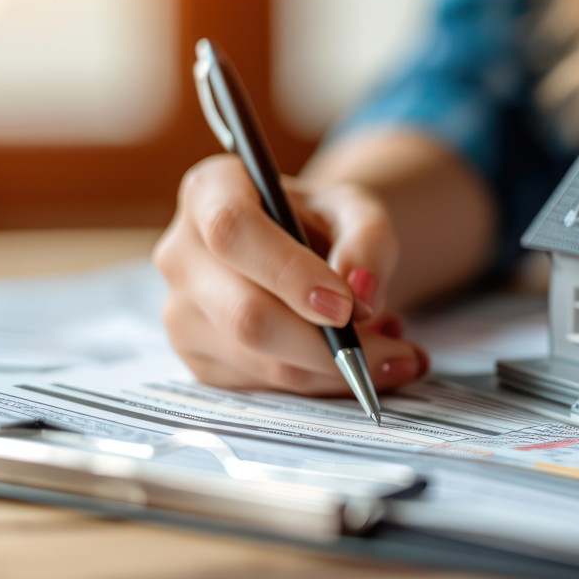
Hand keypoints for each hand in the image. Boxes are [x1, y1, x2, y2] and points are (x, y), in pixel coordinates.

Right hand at [153, 154, 427, 395]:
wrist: (303, 250)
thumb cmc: (323, 221)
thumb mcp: (357, 209)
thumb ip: (368, 240)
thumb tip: (361, 292)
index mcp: (210, 191)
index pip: (233, 230)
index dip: (290, 272)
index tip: (346, 305)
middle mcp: (181, 253)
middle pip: (246, 314)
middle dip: (329, 346)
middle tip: (397, 353)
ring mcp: (182, 312)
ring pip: (262, 362)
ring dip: (339, 371)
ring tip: (393, 354)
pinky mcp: (199, 359)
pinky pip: (265, 388)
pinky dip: (323, 384)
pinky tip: (356, 361)